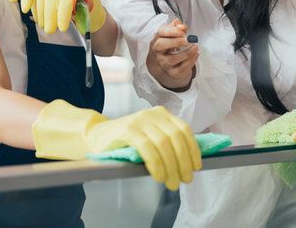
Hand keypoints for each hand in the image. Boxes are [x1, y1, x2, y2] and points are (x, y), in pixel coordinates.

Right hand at [87, 106, 201, 189]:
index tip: (196, 166)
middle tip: (185, 179)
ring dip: (171, 166)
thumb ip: (167, 142)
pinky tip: (159, 176)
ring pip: (163, 143)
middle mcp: (152, 113)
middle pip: (175, 137)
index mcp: (161, 114)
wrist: (98, 135)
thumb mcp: (151, 136)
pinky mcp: (128, 129)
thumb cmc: (127, 141)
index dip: (193, 149)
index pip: (184, 129)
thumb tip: (189, 163)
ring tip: (172, 182)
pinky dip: (156, 164)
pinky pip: (148, 148)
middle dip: (183, 161)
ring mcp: (139, 120)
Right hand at [146, 19, 198, 90]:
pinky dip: (190, 61)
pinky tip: (195, 55)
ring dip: (186, 53)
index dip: (172, 30)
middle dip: (176, 41)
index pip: (161, 32)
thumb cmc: (169, 46)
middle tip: (189, 39)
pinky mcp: (172, 72)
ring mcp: (164, 63)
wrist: (165, 65)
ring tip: (195, 47)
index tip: (184, 29)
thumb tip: (182, 26)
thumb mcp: (171, 36)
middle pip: (161, 45)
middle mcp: (158, 51)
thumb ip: (177, 28)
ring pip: (172, 59)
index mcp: (157, 39)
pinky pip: (181, 68)